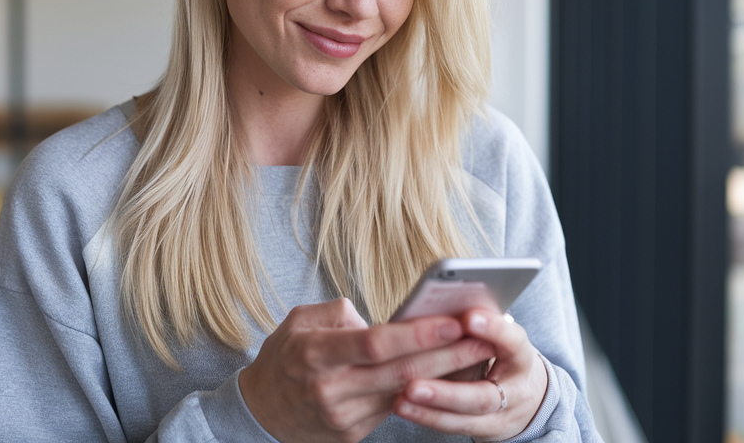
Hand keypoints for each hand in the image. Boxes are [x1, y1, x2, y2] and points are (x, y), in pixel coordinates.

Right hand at [239, 298, 497, 442]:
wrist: (260, 413)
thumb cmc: (283, 358)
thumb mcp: (297, 322)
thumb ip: (338, 313)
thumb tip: (383, 319)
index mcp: (315, 353)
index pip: (375, 343)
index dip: (417, 334)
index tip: (452, 321)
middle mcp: (330, 389)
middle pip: (400, 372)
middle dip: (448, 355)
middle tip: (484, 336)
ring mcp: (342, 416)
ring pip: (405, 394)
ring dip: (446, 375)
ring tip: (479, 354)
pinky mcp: (352, 434)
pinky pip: (396, 409)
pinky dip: (427, 392)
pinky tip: (450, 377)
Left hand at [393, 308, 548, 441]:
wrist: (525, 391)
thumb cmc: (500, 351)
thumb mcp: (497, 334)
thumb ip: (475, 324)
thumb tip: (437, 303)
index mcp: (521, 354)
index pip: (512, 342)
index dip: (493, 330)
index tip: (468, 318)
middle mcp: (517, 390)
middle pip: (483, 396)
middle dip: (446, 393)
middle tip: (411, 383)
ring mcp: (504, 417)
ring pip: (466, 419)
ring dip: (430, 411)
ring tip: (400, 401)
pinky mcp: (488, 431)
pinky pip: (456, 427)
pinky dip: (429, 418)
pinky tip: (405, 407)